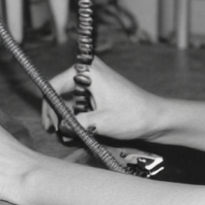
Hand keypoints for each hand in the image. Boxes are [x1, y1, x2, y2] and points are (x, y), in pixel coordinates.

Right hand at [41, 55, 158, 141]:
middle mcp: (89, 70)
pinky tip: (79, 129)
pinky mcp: (99, 89)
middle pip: (59, 92)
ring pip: (68, 98)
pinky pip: (80, 101)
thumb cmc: (133, 116)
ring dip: (67, 117)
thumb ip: (75, 124)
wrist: (157, 118)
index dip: (48, 109)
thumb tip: (59, 128)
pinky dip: (77, 115)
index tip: (50, 127)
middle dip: (57, 114)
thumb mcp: (99, 123)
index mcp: (88, 70)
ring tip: (70, 134)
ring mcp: (94, 79)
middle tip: (58, 133)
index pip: (53, 86)